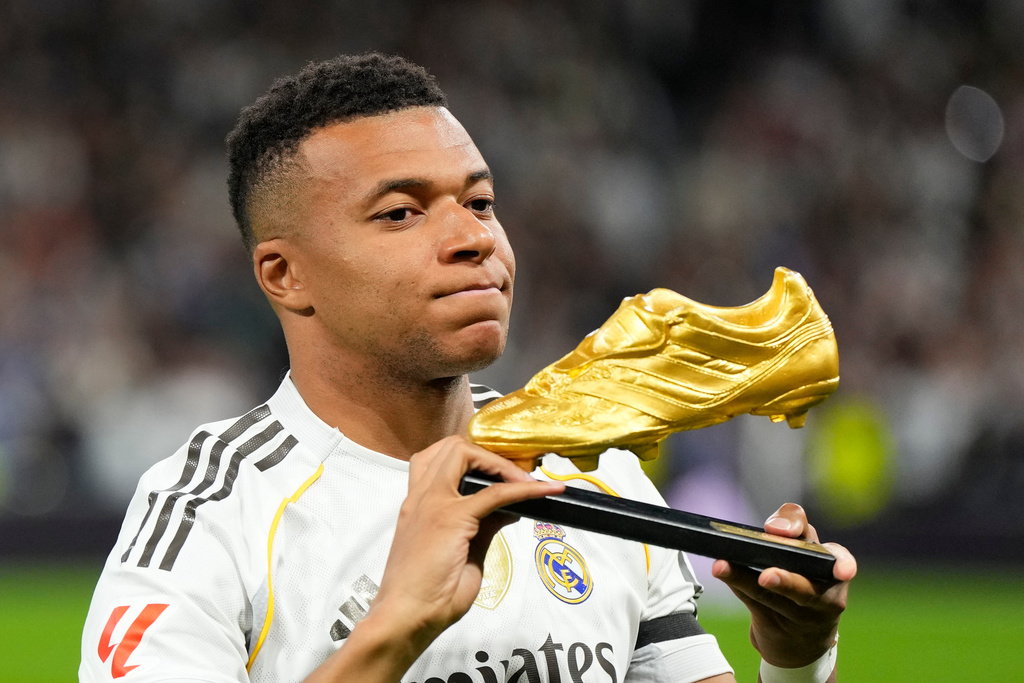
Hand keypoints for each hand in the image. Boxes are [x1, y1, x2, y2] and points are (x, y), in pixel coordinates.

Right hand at [371, 436, 563, 652]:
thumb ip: (482, 528)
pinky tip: (544, 491)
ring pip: (463, 453)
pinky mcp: (451, 519)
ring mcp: (433, 504)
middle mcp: (421, 497)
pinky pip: (495, 493)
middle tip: (514, 474)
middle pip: (451, 447)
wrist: (403, 618)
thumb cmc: (425, 596)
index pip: (441, 461)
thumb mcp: (461, 554)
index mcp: (418, 504)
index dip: (476, 460)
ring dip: (498, 461)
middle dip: (487, 453)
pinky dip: (525, 489)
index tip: (504, 475)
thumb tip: (509, 510)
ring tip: (522, 479)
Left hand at [711, 503, 855, 668]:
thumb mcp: (804, 550)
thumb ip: (792, 529)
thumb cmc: (803, 575)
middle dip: (787, 582)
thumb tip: (773, 528)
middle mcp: (822, 596)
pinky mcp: (776, 627)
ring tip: (724, 567)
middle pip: (805, 590)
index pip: (840, 559)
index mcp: (833, 568)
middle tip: (767, 575)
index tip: (842, 571)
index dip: (844, 564)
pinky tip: (721, 570)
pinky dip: (735, 584)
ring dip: (745, 581)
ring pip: (768, 597)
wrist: (802, 639)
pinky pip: (752, 602)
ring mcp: (800, 617)